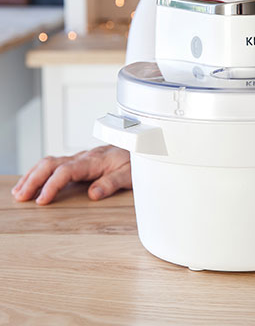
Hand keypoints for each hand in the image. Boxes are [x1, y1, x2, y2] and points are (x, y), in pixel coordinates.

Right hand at [11, 145, 130, 204]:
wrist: (141, 148)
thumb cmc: (135, 161)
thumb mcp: (130, 174)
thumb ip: (112, 183)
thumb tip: (93, 194)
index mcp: (93, 161)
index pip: (66, 171)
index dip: (52, 185)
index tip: (42, 200)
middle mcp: (83, 158)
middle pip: (50, 164)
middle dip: (33, 180)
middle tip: (21, 197)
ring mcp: (80, 159)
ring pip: (49, 163)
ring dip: (32, 176)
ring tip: (19, 192)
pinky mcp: (79, 162)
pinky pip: (54, 165)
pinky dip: (39, 173)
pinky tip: (33, 182)